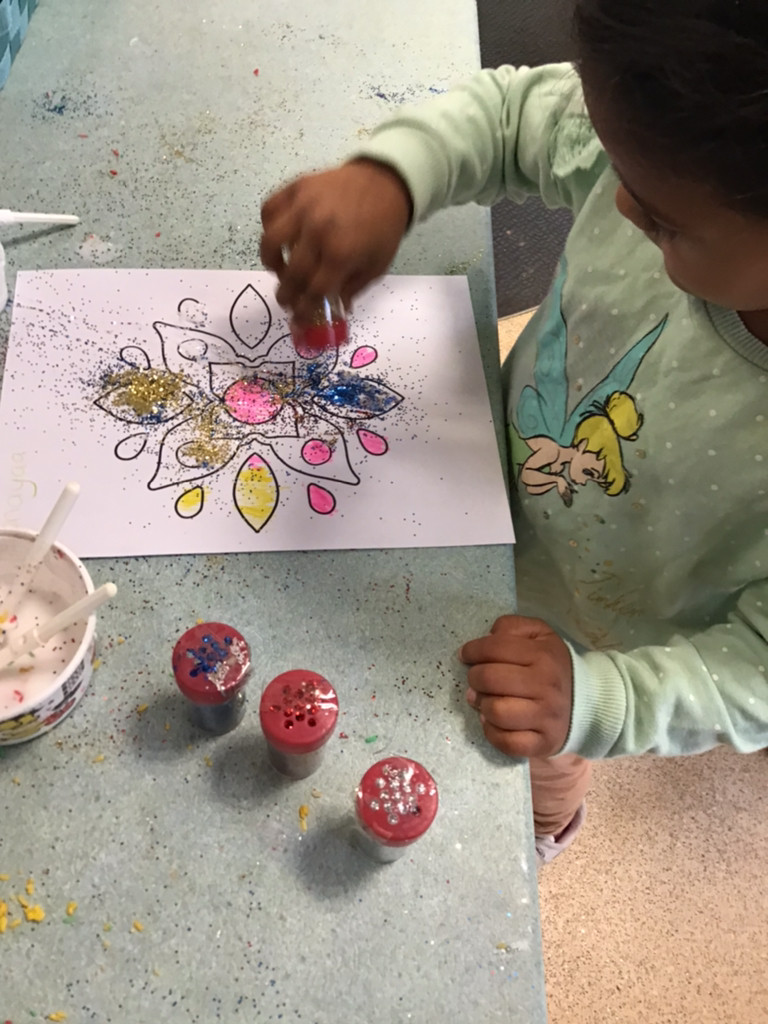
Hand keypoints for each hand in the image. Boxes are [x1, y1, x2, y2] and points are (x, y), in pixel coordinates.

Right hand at [260, 159, 412, 312]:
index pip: (312, 291)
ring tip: (278, 267)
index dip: (303, 310)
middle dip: (286, 294)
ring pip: (270, 241)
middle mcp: (318, 231)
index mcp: (341, 254)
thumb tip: (334, 309)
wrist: (385, 182)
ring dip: (270, 261)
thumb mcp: (376, 266)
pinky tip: (279, 235)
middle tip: (287, 299)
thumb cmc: (383, 227)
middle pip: (291, 273)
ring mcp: (304, 207)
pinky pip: (269, 209)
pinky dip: (268, 225)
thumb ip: (352, 289)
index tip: (298, 319)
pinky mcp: (296, 187)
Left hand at [459, 616, 572, 757]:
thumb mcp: (540, 635)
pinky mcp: (543, 743)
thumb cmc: (553, 665)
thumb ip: (512, 627)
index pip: (495, 647)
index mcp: (543, 655)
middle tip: (476, 680)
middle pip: (490, 679)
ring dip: (482, 705)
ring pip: (495, 712)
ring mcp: (545, 717)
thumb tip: (486, 638)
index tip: (466, 655)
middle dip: (474, 678)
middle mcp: (546, 685)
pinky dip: (492, 732)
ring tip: (485, 700)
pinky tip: (493, 721)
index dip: (472, 650)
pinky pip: (506, 742)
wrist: (589, 702)